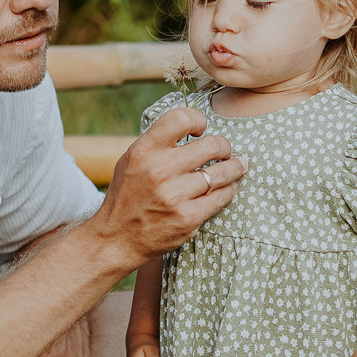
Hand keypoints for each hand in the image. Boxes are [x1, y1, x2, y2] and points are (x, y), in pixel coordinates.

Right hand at [91, 106, 246, 265]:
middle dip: (224, 146)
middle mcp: (159, 170)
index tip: (201, 128)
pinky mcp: (188, 218)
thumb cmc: (127, 195)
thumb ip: (158, 141)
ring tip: (239, 165)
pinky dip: (230, 190)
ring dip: (235, 167)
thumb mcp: (131, 160)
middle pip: (211, 144)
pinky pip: (222, 197)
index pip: (182, 118)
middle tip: (225, 150)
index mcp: (144, 151)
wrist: (117, 239)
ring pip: (222, 172)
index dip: (198, 119)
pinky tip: (229, 187)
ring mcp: (175, 196)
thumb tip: (192, 120)